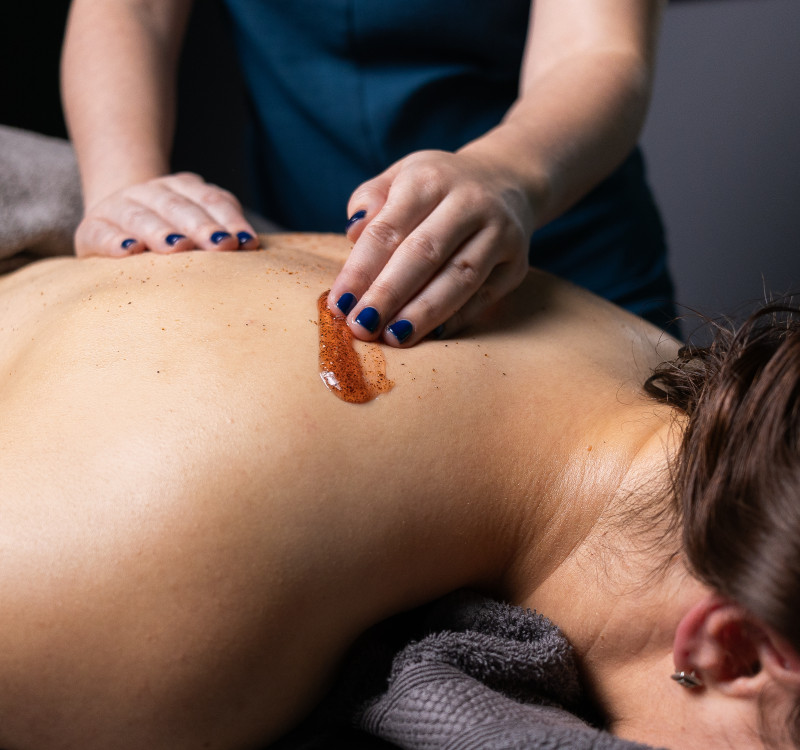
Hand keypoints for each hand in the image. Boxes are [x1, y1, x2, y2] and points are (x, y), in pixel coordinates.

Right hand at [74, 172, 260, 257]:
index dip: (229, 220)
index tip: (245, 243)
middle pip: (178, 207)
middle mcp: (150, 192)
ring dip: (161, 232)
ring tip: (178, 248)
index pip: (210, 201)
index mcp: (183, 188)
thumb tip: (248, 246)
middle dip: (201, 226)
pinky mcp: (91, 229)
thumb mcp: (200, 223)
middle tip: (220, 244)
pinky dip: (114, 242)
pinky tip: (129, 252)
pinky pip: (101, 234)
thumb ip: (222, 229)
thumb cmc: (173, 231)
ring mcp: (119, 207)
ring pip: (141, 217)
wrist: (116, 221)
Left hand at [328, 150, 533, 345]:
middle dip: (388, 295)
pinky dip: (457, 318)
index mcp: (429, 178)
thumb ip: (370, 200)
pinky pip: (484, 296)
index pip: (388, 229)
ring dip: (423, 312)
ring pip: (459, 278)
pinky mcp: (516, 263)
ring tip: (393, 338)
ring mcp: (499, 232)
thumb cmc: (436, 189)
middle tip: (361, 327)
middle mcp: (469, 201)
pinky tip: (431, 335)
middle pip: (424, 254)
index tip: (339, 305)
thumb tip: (353, 234)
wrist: (506, 181)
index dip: (361, 270)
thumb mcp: (399, 177)